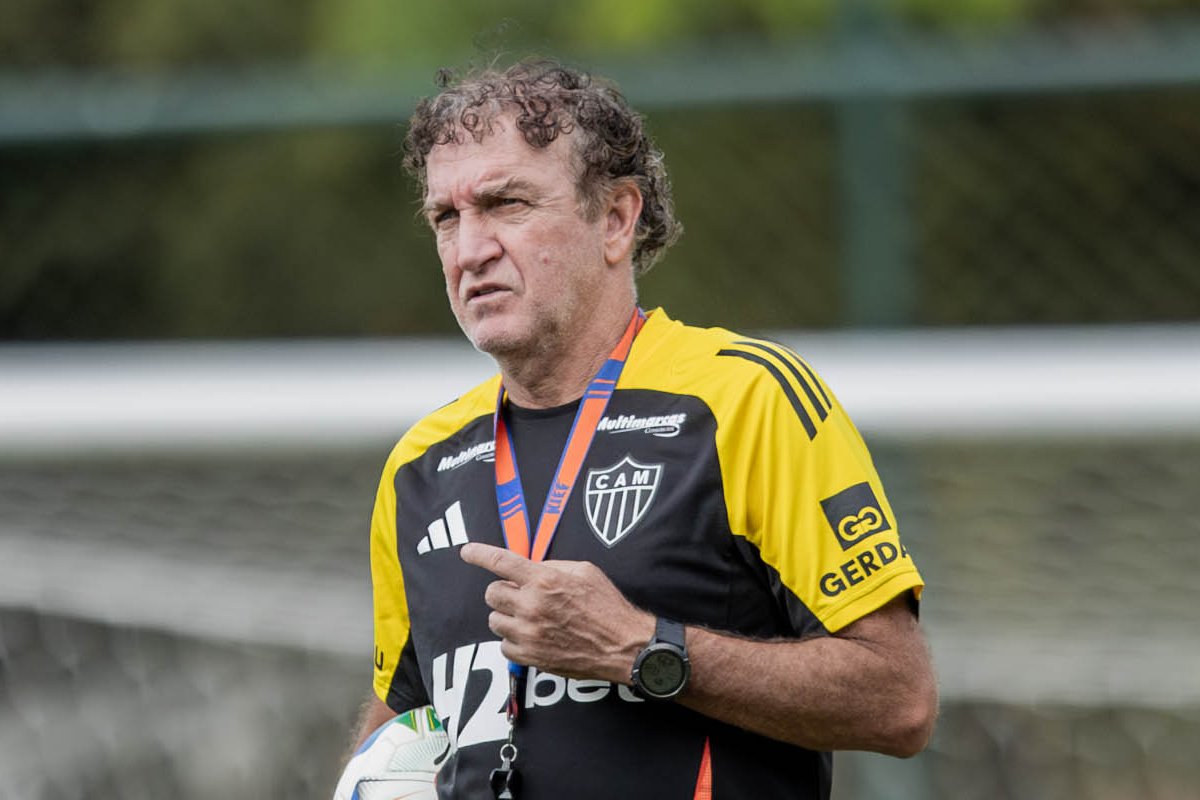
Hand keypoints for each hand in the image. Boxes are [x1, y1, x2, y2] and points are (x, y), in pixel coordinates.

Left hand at [460, 542, 653, 682]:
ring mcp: (528, 633)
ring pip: (494, 620)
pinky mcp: (530, 656)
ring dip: (507, 616)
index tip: (467, 552)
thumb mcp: (584, 571)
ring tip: (529, 618)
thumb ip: (552, 566)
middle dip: (503, 590)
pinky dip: (514, 640)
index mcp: (544, 579)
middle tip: (520, 594)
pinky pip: (503, 645)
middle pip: (491, 593)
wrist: (623, 645)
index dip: (478, 554)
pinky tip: (533, 636)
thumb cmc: (607, 606)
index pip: (500, 561)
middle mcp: (531, 605)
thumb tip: (529, 567)